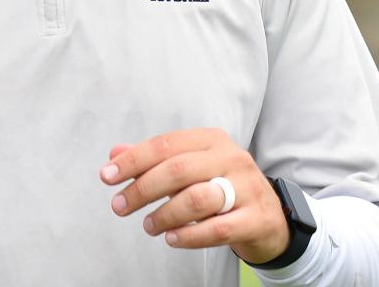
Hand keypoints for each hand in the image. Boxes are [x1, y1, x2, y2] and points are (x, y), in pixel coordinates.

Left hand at [99, 128, 289, 264]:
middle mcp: (231, 157)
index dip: (133, 159)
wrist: (271, 218)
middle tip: (119, 206)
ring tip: (148, 226)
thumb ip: (153, 161)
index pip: (165, 144)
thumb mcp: (191, 168)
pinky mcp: (256, 218)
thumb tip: (114, 153)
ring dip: (165, 214)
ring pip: (197, 198)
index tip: (106, 176)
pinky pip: (218, 228)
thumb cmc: (222, 188)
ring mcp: (247, 187)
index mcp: (211, 139)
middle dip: (142, 188)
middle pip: (178, 169)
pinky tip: (172, 239)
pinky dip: (190, 235)